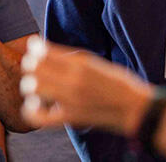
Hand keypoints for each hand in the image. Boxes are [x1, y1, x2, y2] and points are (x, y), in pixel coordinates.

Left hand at [20, 37, 151, 136]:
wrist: (135, 108)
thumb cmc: (117, 83)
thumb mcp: (96, 62)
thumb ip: (72, 58)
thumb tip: (45, 51)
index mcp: (82, 63)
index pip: (44, 51)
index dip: (35, 48)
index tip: (35, 48)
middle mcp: (74, 80)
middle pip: (34, 67)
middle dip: (31, 65)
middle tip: (35, 67)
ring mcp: (70, 100)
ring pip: (32, 87)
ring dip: (31, 85)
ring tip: (38, 86)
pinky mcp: (70, 118)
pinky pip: (38, 116)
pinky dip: (31, 110)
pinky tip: (36, 105)